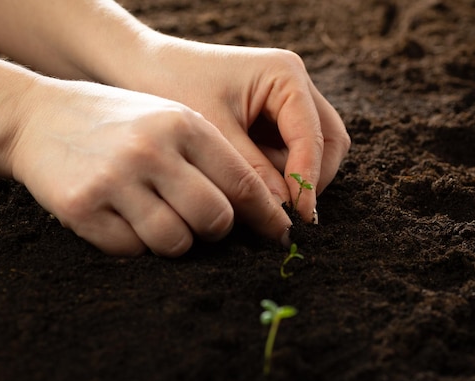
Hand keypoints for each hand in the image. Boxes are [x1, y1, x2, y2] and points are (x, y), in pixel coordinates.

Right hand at [9, 76, 291, 255]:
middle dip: (217, 230)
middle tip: (204, 223)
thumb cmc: (122, 124)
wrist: (39, 116)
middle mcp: (152, 150)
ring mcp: (115, 179)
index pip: (242, 183)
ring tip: (158, 216)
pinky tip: (123, 217)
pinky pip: (132, 250)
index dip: (267, 217)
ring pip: (176, 242)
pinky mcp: (83, 208)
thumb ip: (213, 158)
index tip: (279, 236)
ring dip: (176, 240)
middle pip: (215, 219)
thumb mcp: (171, 120)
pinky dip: (136, 243)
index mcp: (184, 125)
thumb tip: (262, 211)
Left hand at [117, 36, 349, 221]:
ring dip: (297, 178)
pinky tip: (252, 186)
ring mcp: (287, 102)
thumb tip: (282, 215)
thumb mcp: (215, 132)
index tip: (297, 217)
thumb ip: (252, 173)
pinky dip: (279, 174)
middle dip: (313, 179)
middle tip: (289, 212)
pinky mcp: (274, 119)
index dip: (308, 180)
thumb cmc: (174, 86)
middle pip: (330, 142)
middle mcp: (295, 86)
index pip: (314, 137)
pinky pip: (291, 153)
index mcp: (286, 76)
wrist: (144, 68)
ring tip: (263, 199)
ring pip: (315, 150)